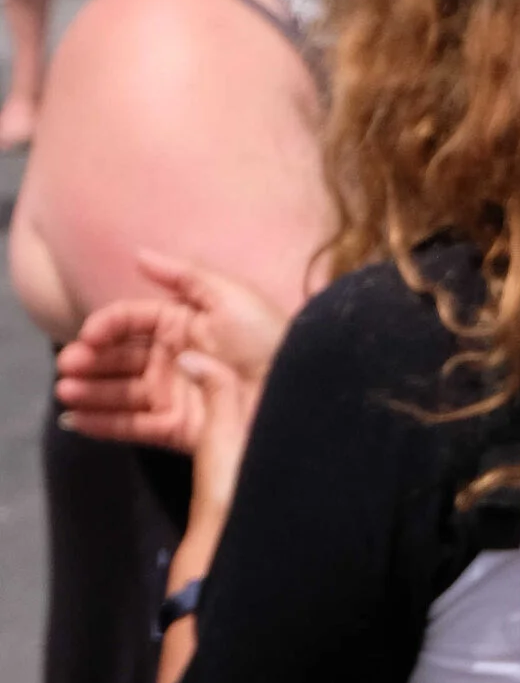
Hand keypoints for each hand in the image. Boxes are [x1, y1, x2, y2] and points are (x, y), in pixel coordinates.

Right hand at [55, 252, 286, 450]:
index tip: (87, 336)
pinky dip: (101, 423)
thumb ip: (183, 275)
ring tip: (66, 390)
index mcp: (183, 323)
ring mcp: (172, 393)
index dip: (107, 325)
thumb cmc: (262, 336)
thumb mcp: (228, 295)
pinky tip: (75, 418)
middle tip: (67, 366)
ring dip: (89, 390)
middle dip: (90, 360)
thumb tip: (138, 255)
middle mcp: (172, 358)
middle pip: (120, 357)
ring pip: (119, 392)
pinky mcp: (175, 428)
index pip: (132, 320)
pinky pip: (131, 426)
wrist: (289, 387)